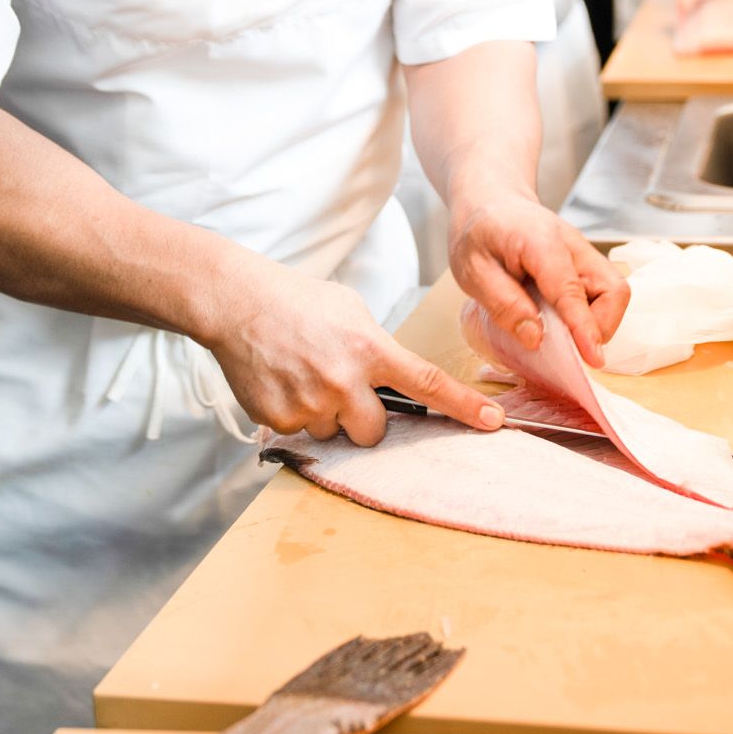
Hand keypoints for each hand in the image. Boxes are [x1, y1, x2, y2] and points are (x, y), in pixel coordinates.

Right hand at [203, 258, 505, 447]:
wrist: (237, 303)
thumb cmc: (297, 301)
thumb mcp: (350, 311)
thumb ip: (376, 347)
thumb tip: (392, 379)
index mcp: (369, 349)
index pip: (427, 384)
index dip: (464, 407)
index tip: (494, 423)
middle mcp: (344, 381)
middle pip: (375, 430)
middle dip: (364, 416)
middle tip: (340, 386)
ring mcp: (311, 403)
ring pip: (335, 432)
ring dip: (326, 414)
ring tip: (303, 376)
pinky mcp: (281, 418)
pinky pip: (301, 432)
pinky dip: (296, 413)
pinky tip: (282, 381)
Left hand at [447, 189, 628, 366]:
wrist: (491, 202)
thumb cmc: (479, 233)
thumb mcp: (472, 270)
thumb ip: (503, 303)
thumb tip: (535, 338)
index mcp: (540, 242)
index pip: (571, 288)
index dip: (583, 326)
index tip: (592, 357)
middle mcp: (574, 246)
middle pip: (613, 290)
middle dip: (599, 327)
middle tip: (568, 349)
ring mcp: (585, 255)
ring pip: (614, 294)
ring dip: (597, 323)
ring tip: (562, 336)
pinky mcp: (586, 266)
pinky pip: (602, 295)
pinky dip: (590, 316)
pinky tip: (562, 321)